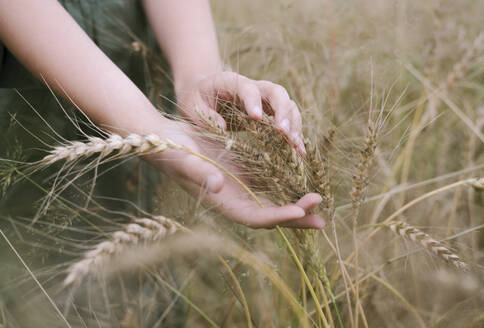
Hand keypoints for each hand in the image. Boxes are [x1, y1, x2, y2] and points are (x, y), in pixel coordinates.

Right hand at [146, 119, 324, 228]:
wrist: (168, 139)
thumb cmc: (173, 151)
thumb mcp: (185, 160)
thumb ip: (200, 173)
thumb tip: (218, 185)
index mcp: (222, 202)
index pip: (254, 217)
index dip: (278, 217)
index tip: (300, 211)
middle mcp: (234, 199)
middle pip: (270, 215)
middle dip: (296, 217)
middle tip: (322, 218)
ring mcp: (240, 187)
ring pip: (272, 200)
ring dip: (295, 203)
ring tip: (319, 202)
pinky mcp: (243, 172)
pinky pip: (268, 182)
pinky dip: (285, 184)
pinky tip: (302, 179)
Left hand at [176, 71, 306, 155]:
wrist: (204, 91)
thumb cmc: (195, 99)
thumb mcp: (191, 105)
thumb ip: (204, 115)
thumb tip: (222, 127)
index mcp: (231, 82)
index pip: (247, 88)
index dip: (253, 101)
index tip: (256, 118)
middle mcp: (253, 87)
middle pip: (276, 92)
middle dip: (283, 111)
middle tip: (283, 131)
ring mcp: (265, 100)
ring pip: (287, 105)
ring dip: (293, 124)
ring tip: (295, 145)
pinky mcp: (270, 112)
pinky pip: (288, 119)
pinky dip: (295, 133)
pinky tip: (299, 151)